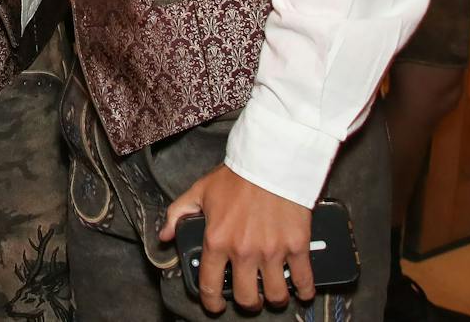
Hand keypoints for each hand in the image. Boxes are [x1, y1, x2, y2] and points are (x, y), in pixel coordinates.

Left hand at [160, 165, 312, 313]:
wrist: (269, 162)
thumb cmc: (235, 177)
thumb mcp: (198, 192)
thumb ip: (177, 214)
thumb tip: (165, 236)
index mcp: (217, 240)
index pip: (210, 284)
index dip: (211, 303)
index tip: (215, 306)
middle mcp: (244, 251)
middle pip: (246, 298)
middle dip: (247, 303)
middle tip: (249, 298)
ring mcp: (272, 251)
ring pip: (275, 295)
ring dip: (274, 299)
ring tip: (272, 294)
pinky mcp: (297, 246)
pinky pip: (304, 280)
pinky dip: (305, 290)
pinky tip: (302, 291)